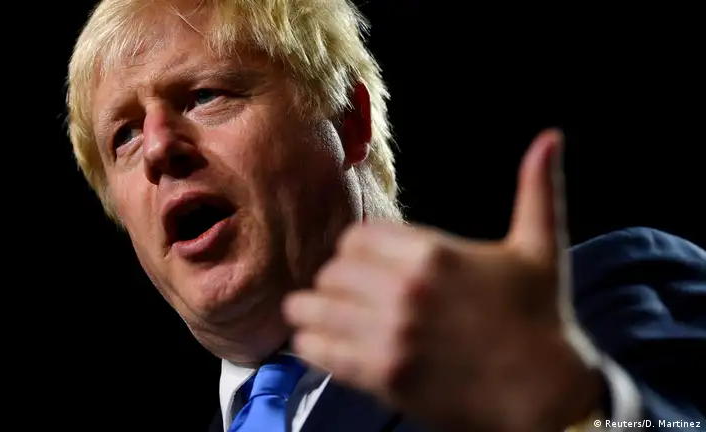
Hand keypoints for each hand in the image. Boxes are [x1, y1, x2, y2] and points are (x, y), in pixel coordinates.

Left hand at [283, 129, 603, 430]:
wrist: (547, 393)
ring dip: (310, 312)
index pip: (356, 238)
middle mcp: (405, 289)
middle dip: (334, 281)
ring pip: (315, 309)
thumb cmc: (541, 319)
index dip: (354, 250)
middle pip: (332, 272)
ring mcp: (391, 334)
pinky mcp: (384, 375)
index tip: (359, 263)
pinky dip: (311, 347)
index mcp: (433, 253)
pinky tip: (315, 344)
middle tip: (339, 292)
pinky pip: (320, 353)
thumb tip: (551, 137)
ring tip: (311, 315)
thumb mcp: (540, 248)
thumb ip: (537, 189)